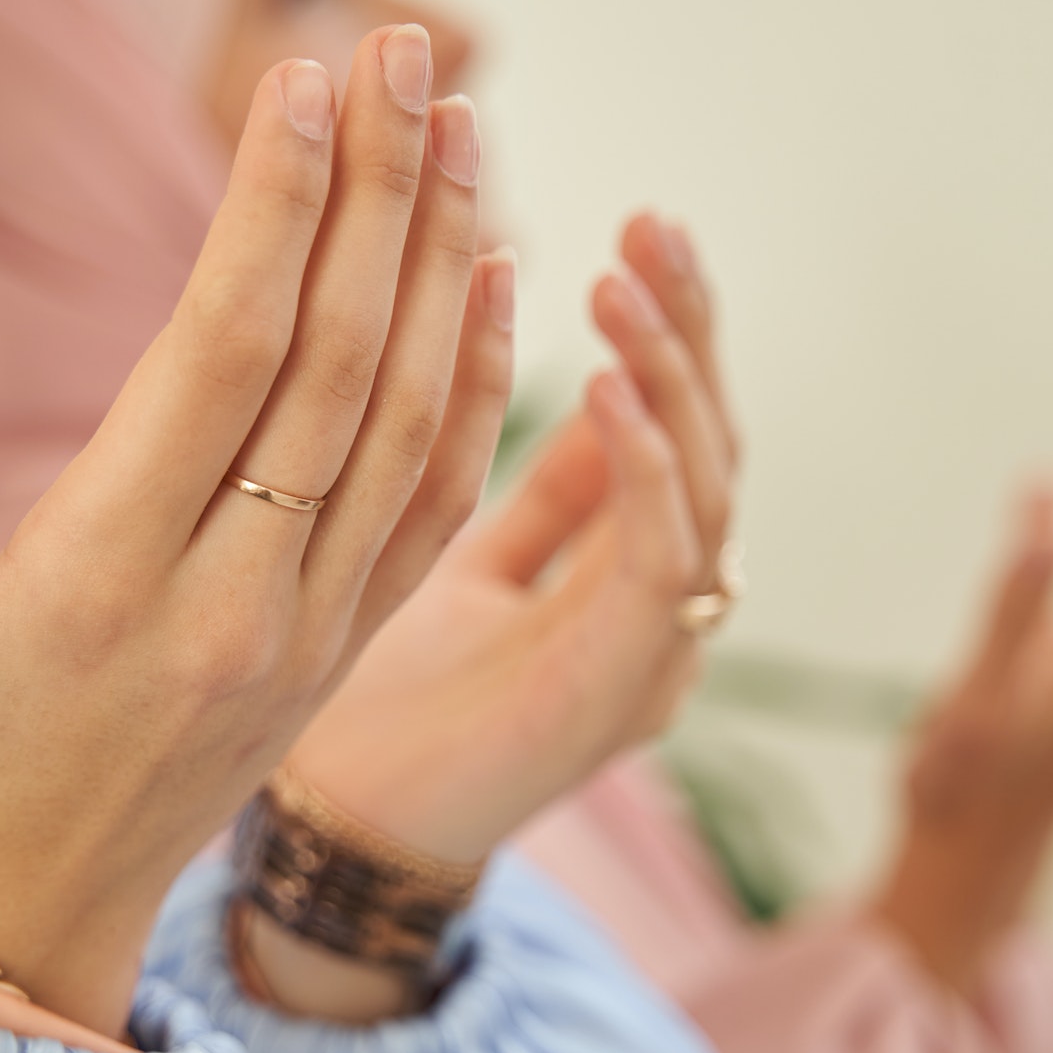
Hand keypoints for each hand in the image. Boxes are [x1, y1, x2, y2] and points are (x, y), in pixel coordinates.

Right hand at [0, 28, 508, 1037]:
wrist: (15, 922)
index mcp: (101, 581)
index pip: (220, 356)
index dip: (270, 209)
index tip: (299, 84)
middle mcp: (233, 601)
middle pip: (334, 364)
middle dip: (376, 195)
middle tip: (401, 54)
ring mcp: (307, 633)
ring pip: (404, 424)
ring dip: (441, 268)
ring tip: (455, 128)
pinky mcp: (343, 652)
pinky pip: (434, 506)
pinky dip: (475, 391)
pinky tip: (491, 283)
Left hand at [245, 214, 739, 1020]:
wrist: (342, 825)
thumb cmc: (388, 683)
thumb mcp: (462, 539)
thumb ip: (537, 471)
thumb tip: (544, 335)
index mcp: (621, 560)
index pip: (674, 418)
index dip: (668, 322)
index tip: (639, 227)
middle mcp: (657, 600)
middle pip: (710, 437)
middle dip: (687, 326)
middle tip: (653, 227)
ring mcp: (653, 647)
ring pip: (709, 488)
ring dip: (674, 377)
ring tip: (625, 280)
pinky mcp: (619, 692)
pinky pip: (666, 567)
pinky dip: (646, 471)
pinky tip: (606, 389)